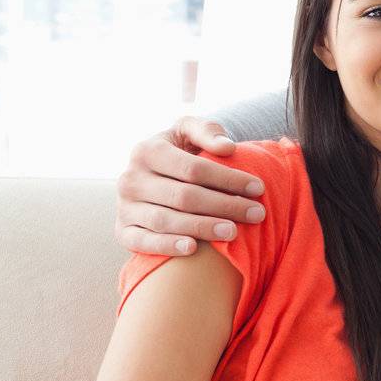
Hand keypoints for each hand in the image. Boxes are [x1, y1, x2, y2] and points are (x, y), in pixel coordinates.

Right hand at [114, 116, 267, 255]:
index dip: (228, 179)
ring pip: (167, 220)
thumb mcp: (189, 133)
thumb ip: (207, 132)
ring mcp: (125, 206)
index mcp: (147, 150)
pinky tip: (193, 248)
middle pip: (184, 196)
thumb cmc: (179, 153)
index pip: (194, 168)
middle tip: (256, 214)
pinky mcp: (122, 230)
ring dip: (202, 227)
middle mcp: (131, 179)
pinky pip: (143, 241)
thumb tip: (228, 148)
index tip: (258, 188)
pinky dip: (167, 246)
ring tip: (234, 231)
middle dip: (224, 205)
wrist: (152, 177)